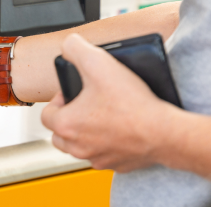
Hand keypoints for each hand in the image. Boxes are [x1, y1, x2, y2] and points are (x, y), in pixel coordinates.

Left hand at [40, 34, 177, 171]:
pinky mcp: (118, 165)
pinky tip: (122, 127)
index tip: (75, 92)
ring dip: (86, 133)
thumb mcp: (98, 61)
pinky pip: (106, 155)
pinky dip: (109, 143)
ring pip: (81, 147)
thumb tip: (68, 45)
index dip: (59, 99)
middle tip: (85, 105)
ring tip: (103, 114)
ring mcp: (99, 158)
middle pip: (60, 135)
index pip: (46, 114)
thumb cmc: (131, 102)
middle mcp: (78, 147)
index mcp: (67, 125)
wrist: (164, 131)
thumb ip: (75, 48)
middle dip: (69, 119)